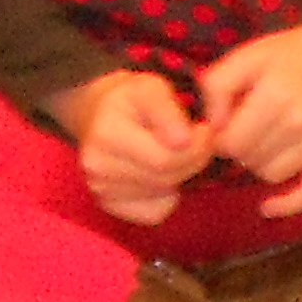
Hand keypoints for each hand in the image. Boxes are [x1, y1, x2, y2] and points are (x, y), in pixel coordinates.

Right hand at [49, 67, 210, 227]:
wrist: (99, 114)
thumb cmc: (131, 100)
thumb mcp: (151, 88)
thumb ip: (168, 110)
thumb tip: (183, 141)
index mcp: (106, 132)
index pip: (164, 157)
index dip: (197, 146)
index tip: (204, 129)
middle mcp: (96, 164)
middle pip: (165, 177)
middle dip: (193, 161)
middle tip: (200, 142)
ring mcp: (100, 188)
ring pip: (162, 194)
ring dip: (180, 175)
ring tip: (175, 152)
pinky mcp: (107, 205)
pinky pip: (154, 213)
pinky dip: (166, 198)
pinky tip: (158, 174)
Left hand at [197, 23, 301, 218]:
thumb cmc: (291, 54)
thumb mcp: (249, 55)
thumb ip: (219, 85)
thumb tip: (212, 126)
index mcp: (276, 94)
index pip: (232, 141)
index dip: (221, 137)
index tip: (226, 127)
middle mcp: (301, 121)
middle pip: (250, 159)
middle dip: (240, 148)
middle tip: (246, 131)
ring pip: (273, 175)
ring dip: (261, 164)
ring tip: (264, 143)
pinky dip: (288, 205)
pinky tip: (268, 207)